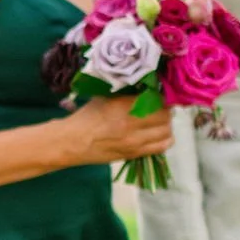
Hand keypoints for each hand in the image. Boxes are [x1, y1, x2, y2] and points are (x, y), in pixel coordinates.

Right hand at [60, 97, 175, 168]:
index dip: (161, 96)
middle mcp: (133, 124)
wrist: (73, 141)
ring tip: (158, 121)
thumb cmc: (87, 115)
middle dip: (165, 110)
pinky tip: (157, 134)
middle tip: (160, 107)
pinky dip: (164, 139)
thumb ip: (127, 92)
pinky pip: (161, 147)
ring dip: (166, 125)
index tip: (158, 94)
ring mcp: (135, 142)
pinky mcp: (135, 154)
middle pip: (165, 116)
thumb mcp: (106, 97)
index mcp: (124, 106)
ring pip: (166, 132)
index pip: (157, 99)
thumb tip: (147, 85)